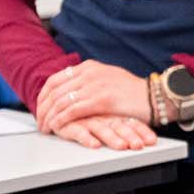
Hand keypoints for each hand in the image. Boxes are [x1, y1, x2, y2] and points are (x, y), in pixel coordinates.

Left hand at [36, 60, 152, 132]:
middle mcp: (89, 72)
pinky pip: (72, 110)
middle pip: (54, 90)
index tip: (40, 108)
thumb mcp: (109, 78)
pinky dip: (60, 120)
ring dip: (49, 116)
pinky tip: (56, 126)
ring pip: (61, 101)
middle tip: (39, 121)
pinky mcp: (101, 99)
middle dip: (42, 108)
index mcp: (89, 66)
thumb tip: (74, 89)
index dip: (44, 95)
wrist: (155, 96)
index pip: (56, 79)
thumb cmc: (134, 92)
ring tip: (45, 127)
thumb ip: (91, 81)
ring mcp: (95, 85)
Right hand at [51, 115, 156, 150]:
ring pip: (101, 129)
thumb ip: (127, 124)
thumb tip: (149, 137)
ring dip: (112, 138)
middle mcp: (103, 116)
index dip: (141, 130)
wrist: (64, 104)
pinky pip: (79, 131)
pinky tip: (95, 144)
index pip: (131, 121)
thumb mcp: (111, 118)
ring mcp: (87, 120)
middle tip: (138, 145)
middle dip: (130, 136)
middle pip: (118, 126)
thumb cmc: (89, 114)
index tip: (151, 140)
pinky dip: (87, 138)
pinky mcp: (71, 124)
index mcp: (114, 114)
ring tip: (121, 146)